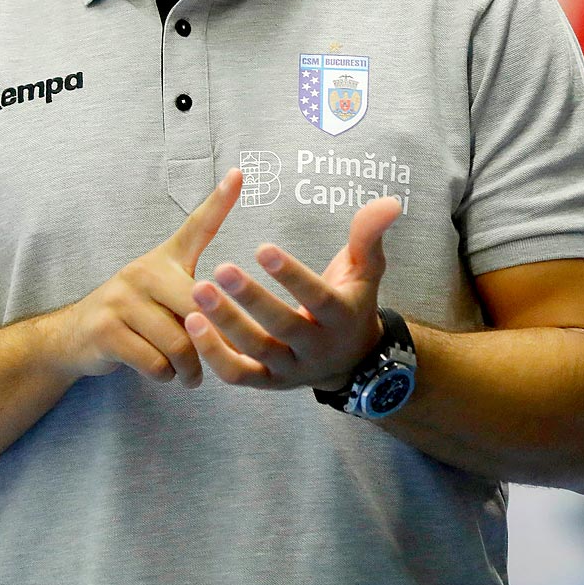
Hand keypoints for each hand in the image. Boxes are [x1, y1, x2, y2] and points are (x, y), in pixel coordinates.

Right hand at [51, 170, 242, 385]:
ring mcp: (121, 300)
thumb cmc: (136, 315)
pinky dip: (167, 376)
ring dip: (191, 368)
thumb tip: (240, 308)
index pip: (197, 226)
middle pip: (199, 305)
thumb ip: (198, 293)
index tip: (239, 173)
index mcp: (164, 259)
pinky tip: (166, 374)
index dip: (219, 201)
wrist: (73, 337)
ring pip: (179, 342)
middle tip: (221, 358)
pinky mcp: (106, 332)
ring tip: (191, 375)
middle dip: (214, 340)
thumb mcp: (164, 292)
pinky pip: (155, 362)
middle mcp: (143, 272)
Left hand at [185, 195, 401, 389]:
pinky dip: (213, 353)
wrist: (351, 361)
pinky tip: (193, 323)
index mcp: (341, 317)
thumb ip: (369, 236)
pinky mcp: (267, 382)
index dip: (291, 276)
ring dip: (225, 323)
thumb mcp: (366, 271)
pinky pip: (237, 374)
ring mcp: (290, 369)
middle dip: (251, 299)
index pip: (316, 298)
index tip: (263, 248)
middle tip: (220, 269)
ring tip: (198, 291)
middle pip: (283, 327)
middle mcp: (316, 348)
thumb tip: (389, 202)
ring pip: (255, 351)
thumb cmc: (352, 303)